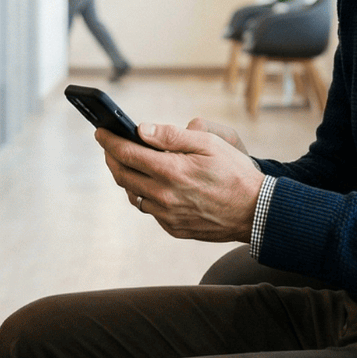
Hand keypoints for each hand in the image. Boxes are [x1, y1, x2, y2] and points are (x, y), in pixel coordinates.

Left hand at [97, 122, 263, 242]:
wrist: (256, 211)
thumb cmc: (235, 172)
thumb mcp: (210, 143)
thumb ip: (173, 136)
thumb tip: (142, 129)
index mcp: (171, 171)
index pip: (126, 153)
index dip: (109, 141)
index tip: (100, 132)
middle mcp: (164, 196)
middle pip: (123, 176)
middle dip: (112, 158)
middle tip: (110, 147)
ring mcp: (168, 215)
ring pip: (134, 195)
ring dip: (127, 179)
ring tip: (129, 165)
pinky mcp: (174, 228)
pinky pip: (151, 211)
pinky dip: (146, 196)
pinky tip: (153, 186)